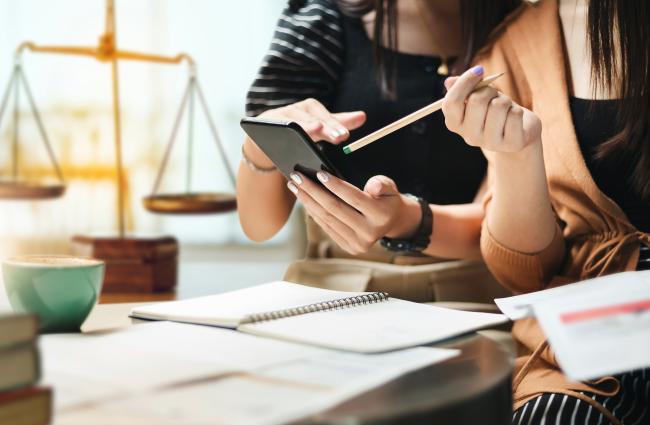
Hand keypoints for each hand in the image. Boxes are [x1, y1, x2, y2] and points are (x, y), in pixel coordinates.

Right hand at [243, 98, 366, 168]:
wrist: (267, 135)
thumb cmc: (298, 130)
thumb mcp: (319, 128)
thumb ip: (339, 122)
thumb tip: (363, 116)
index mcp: (311, 110)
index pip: (325, 116)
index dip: (335, 125)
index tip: (345, 136)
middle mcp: (296, 110)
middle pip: (311, 116)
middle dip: (325, 126)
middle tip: (339, 136)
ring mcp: (279, 115)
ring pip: (293, 119)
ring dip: (305, 124)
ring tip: (316, 129)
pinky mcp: (263, 123)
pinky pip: (272, 123)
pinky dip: (278, 126)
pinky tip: (286, 131)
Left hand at [286, 172, 421, 254]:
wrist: (391, 221)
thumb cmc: (386, 198)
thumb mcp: (390, 187)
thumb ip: (382, 183)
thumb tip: (372, 185)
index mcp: (381, 216)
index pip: (353, 198)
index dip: (336, 186)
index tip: (319, 173)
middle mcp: (369, 233)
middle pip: (334, 209)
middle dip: (313, 191)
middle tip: (296, 176)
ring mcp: (358, 243)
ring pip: (327, 219)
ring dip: (307, 201)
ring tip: (295, 186)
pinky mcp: (349, 246)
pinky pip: (327, 227)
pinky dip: (313, 212)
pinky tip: (304, 200)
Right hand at [442, 66, 541, 154]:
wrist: (518, 131)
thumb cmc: (494, 109)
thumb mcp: (478, 96)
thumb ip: (464, 88)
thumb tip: (449, 81)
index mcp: (455, 124)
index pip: (452, 102)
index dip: (465, 82)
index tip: (479, 70)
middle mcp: (469, 136)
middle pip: (477, 100)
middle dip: (489, 90)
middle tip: (494, 95)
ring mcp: (490, 142)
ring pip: (498, 105)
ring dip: (505, 100)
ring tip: (505, 108)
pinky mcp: (510, 144)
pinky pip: (514, 114)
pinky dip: (517, 110)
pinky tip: (514, 118)